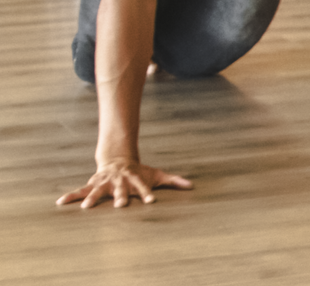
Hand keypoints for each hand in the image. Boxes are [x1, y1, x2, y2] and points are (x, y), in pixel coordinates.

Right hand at [58, 159, 191, 207]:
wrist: (119, 161)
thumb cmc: (140, 172)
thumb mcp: (157, 175)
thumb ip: (173, 181)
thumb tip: (192, 186)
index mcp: (135, 180)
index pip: (143, 188)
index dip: (147, 194)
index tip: (151, 202)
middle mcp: (119, 182)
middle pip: (121, 190)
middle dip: (120, 197)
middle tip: (120, 206)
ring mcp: (105, 183)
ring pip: (98, 191)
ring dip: (92, 199)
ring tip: (85, 208)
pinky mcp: (93, 184)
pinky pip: (80, 191)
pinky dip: (70, 196)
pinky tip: (60, 202)